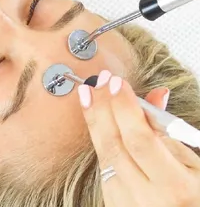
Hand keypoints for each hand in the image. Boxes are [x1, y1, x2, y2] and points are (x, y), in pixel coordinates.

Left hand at [78, 70, 199, 206]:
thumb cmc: (193, 195)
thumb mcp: (194, 165)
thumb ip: (170, 133)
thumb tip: (154, 96)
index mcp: (176, 187)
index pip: (140, 139)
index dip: (124, 107)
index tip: (116, 83)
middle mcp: (146, 197)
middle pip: (113, 143)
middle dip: (102, 107)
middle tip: (98, 81)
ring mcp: (125, 202)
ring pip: (103, 152)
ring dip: (94, 119)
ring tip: (88, 93)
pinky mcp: (113, 202)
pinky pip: (104, 164)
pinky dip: (100, 138)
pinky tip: (97, 119)